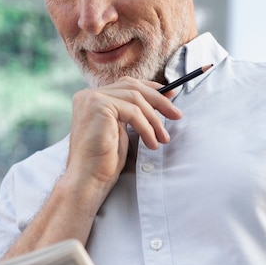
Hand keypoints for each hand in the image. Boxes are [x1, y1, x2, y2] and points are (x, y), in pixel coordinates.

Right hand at [66, 77, 181, 194]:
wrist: (87, 180)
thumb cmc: (103, 161)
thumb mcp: (121, 130)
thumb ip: (131, 112)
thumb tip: (159, 99)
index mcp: (92, 98)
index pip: (126, 84)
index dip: (151, 88)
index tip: (171, 96)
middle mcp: (88, 95)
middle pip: (132, 87)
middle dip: (159, 100)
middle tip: (177, 115)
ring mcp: (92, 98)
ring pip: (135, 99)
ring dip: (154, 120)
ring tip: (163, 138)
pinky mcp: (98, 105)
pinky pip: (133, 112)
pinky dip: (146, 128)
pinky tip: (152, 143)